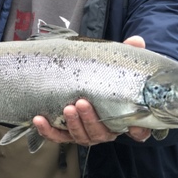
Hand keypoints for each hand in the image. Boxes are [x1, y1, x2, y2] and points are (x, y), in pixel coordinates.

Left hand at [32, 35, 151, 144]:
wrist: (85, 80)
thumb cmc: (106, 76)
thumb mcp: (118, 64)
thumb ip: (129, 53)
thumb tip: (136, 41)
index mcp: (123, 116)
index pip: (138, 131)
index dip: (138, 132)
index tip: (134, 129)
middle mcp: (106, 129)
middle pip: (101, 132)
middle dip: (90, 119)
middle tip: (82, 103)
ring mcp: (86, 132)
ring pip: (80, 135)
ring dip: (72, 124)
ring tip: (67, 108)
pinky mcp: (67, 133)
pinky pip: (57, 136)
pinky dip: (48, 131)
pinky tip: (39, 119)